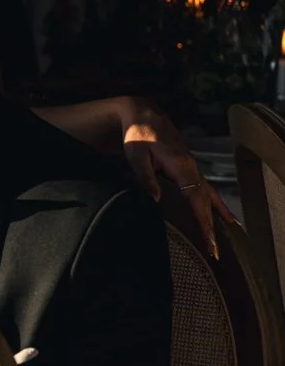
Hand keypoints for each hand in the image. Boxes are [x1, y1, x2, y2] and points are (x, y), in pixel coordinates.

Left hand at [117, 97, 234, 258]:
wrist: (141, 114)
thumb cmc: (136, 135)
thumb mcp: (136, 155)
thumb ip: (145, 177)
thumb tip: (155, 199)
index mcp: (180, 165)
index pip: (195, 198)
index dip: (202, 220)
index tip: (207, 239)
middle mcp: (190, 166)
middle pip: (205, 200)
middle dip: (210, 225)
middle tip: (214, 250)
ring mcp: (190, 165)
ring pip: (208, 193)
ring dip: (216, 214)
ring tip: (230, 230)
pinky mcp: (187, 165)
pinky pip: (203, 186)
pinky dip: (212, 200)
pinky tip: (217, 209)